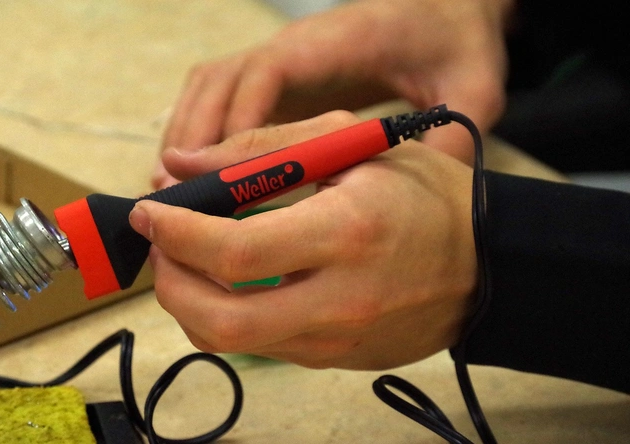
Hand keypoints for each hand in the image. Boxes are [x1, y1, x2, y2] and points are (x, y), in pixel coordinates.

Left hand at [131, 111, 477, 369]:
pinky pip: (263, 347)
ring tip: (190, 259)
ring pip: (232, 341)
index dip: (175, 233)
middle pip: (218, 320)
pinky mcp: (337, 360)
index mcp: (344, 234)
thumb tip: (181, 165)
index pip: (233, 251)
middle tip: (161, 246)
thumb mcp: (350, 145)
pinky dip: (230, 314)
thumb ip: (260, 149)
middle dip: (168, 283)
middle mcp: (339, 300)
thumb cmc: (425, 195)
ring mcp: (338, 340)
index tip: (150, 213)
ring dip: (191, 301)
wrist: (488, 262)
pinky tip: (233, 280)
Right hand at [154, 0, 512, 188]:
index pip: (268, 72)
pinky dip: (197, 132)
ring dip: (184, 134)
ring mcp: (278, 60)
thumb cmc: (454, 43)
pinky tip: (194, 176)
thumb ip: (452, 137)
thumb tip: (421, 202)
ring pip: (207, 87)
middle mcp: (293, 47)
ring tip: (169, 190)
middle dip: (191, 135)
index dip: (237, 119)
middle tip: (172, 193)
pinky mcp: (275, 78)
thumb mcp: (475, 87)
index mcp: (334, 43)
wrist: (444, 11)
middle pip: (218, 80)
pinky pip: (219, 98)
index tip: (218, 172)